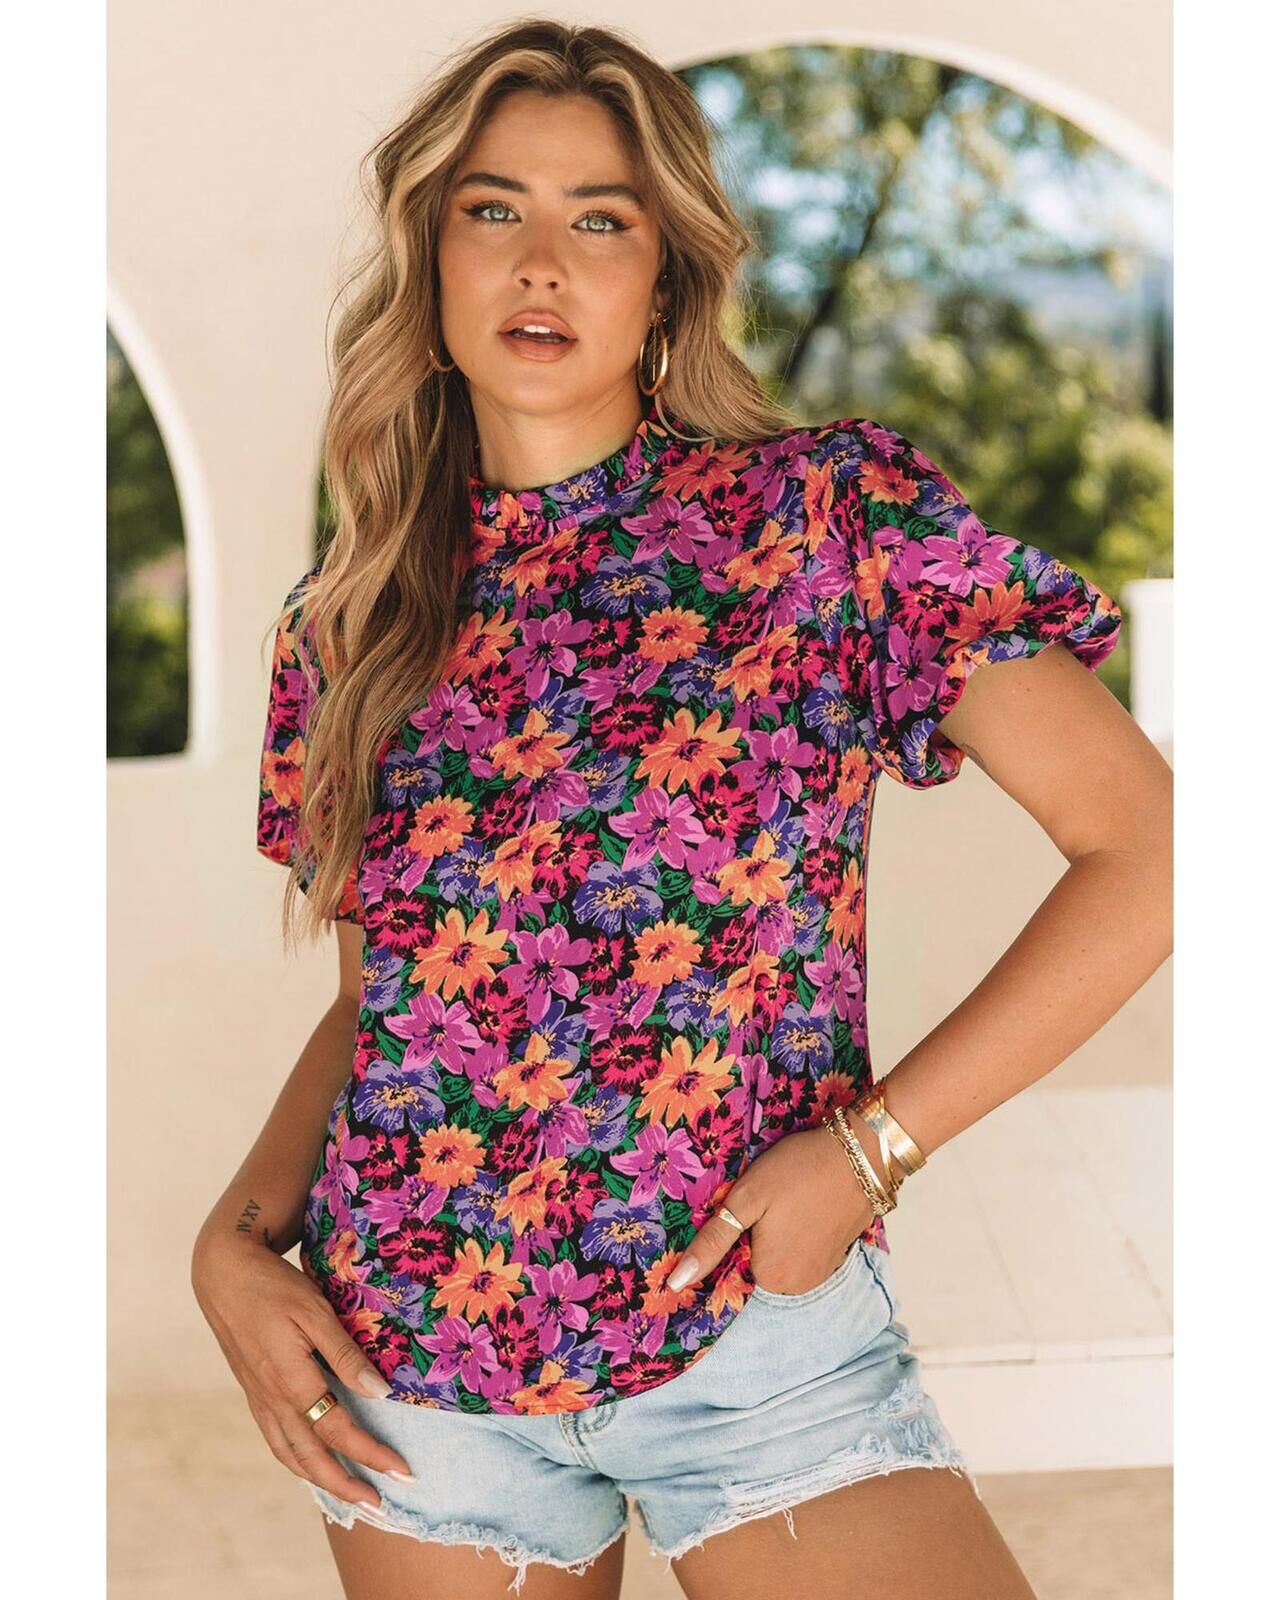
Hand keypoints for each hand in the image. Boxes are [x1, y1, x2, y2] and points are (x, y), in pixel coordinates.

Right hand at [190, 1231, 412, 1511]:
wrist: (223, 1275)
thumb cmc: (274, 1287)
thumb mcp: (315, 1312)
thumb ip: (346, 1355)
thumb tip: (379, 1392)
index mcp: (291, 1383)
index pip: (339, 1432)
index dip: (372, 1455)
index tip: (402, 1472)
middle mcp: (273, 1401)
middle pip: (312, 1459)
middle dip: (347, 1486)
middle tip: (379, 1507)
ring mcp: (259, 1400)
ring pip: (290, 1456)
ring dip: (321, 1481)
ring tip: (349, 1496)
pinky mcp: (253, 1392)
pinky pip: (276, 1441)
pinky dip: (297, 1462)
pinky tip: (311, 1463)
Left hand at [668, 1120, 878, 1296]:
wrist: (861, 1153)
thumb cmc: (799, 1170)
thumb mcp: (746, 1199)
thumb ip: (712, 1243)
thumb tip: (676, 1283)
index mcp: (769, 1277)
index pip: (729, 1267)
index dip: (729, 1235)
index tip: (741, 1208)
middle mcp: (795, 1287)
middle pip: (754, 1263)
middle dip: (751, 1235)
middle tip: (763, 1200)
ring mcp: (819, 1274)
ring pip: (777, 1257)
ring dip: (774, 1234)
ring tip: (784, 1201)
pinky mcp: (835, 1258)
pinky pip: (800, 1252)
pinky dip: (795, 1233)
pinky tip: (800, 1206)